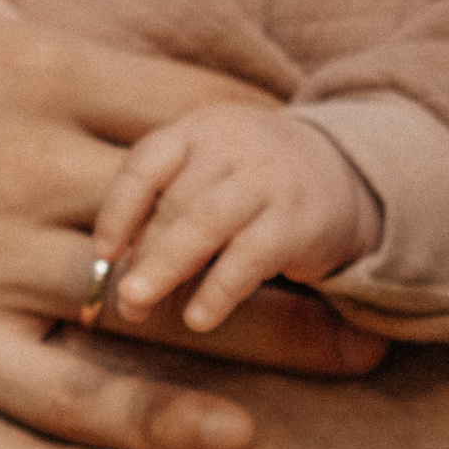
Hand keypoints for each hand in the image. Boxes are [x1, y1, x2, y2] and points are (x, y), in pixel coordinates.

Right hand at [0, 0, 381, 448]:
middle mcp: (16, 165)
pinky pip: (69, 396)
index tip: (335, 155)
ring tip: (363, 348)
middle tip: (386, 257)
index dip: (284, 135)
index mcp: (30, 65)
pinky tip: (236, 433)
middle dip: (301, 235)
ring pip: (154, 305)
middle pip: (200, 209)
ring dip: (271, 331)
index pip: (201, 107)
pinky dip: (156, 422)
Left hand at [97, 104, 382, 336]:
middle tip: (122, 298)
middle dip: (142, 253)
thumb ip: (165, 209)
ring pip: (206, 223)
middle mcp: (232, 147)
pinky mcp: (297, 221)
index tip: (101, 254)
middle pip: (175, 200)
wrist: (347, 173)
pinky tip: (198, 318)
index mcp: (199, 131)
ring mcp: (267, 181)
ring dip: (166, 266)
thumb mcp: (209, 172)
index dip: (117, 211)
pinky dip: (219, 290)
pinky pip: (250, 257)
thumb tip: (113, 272)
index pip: (146, 163)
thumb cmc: (251, 183)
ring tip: (138, 304)